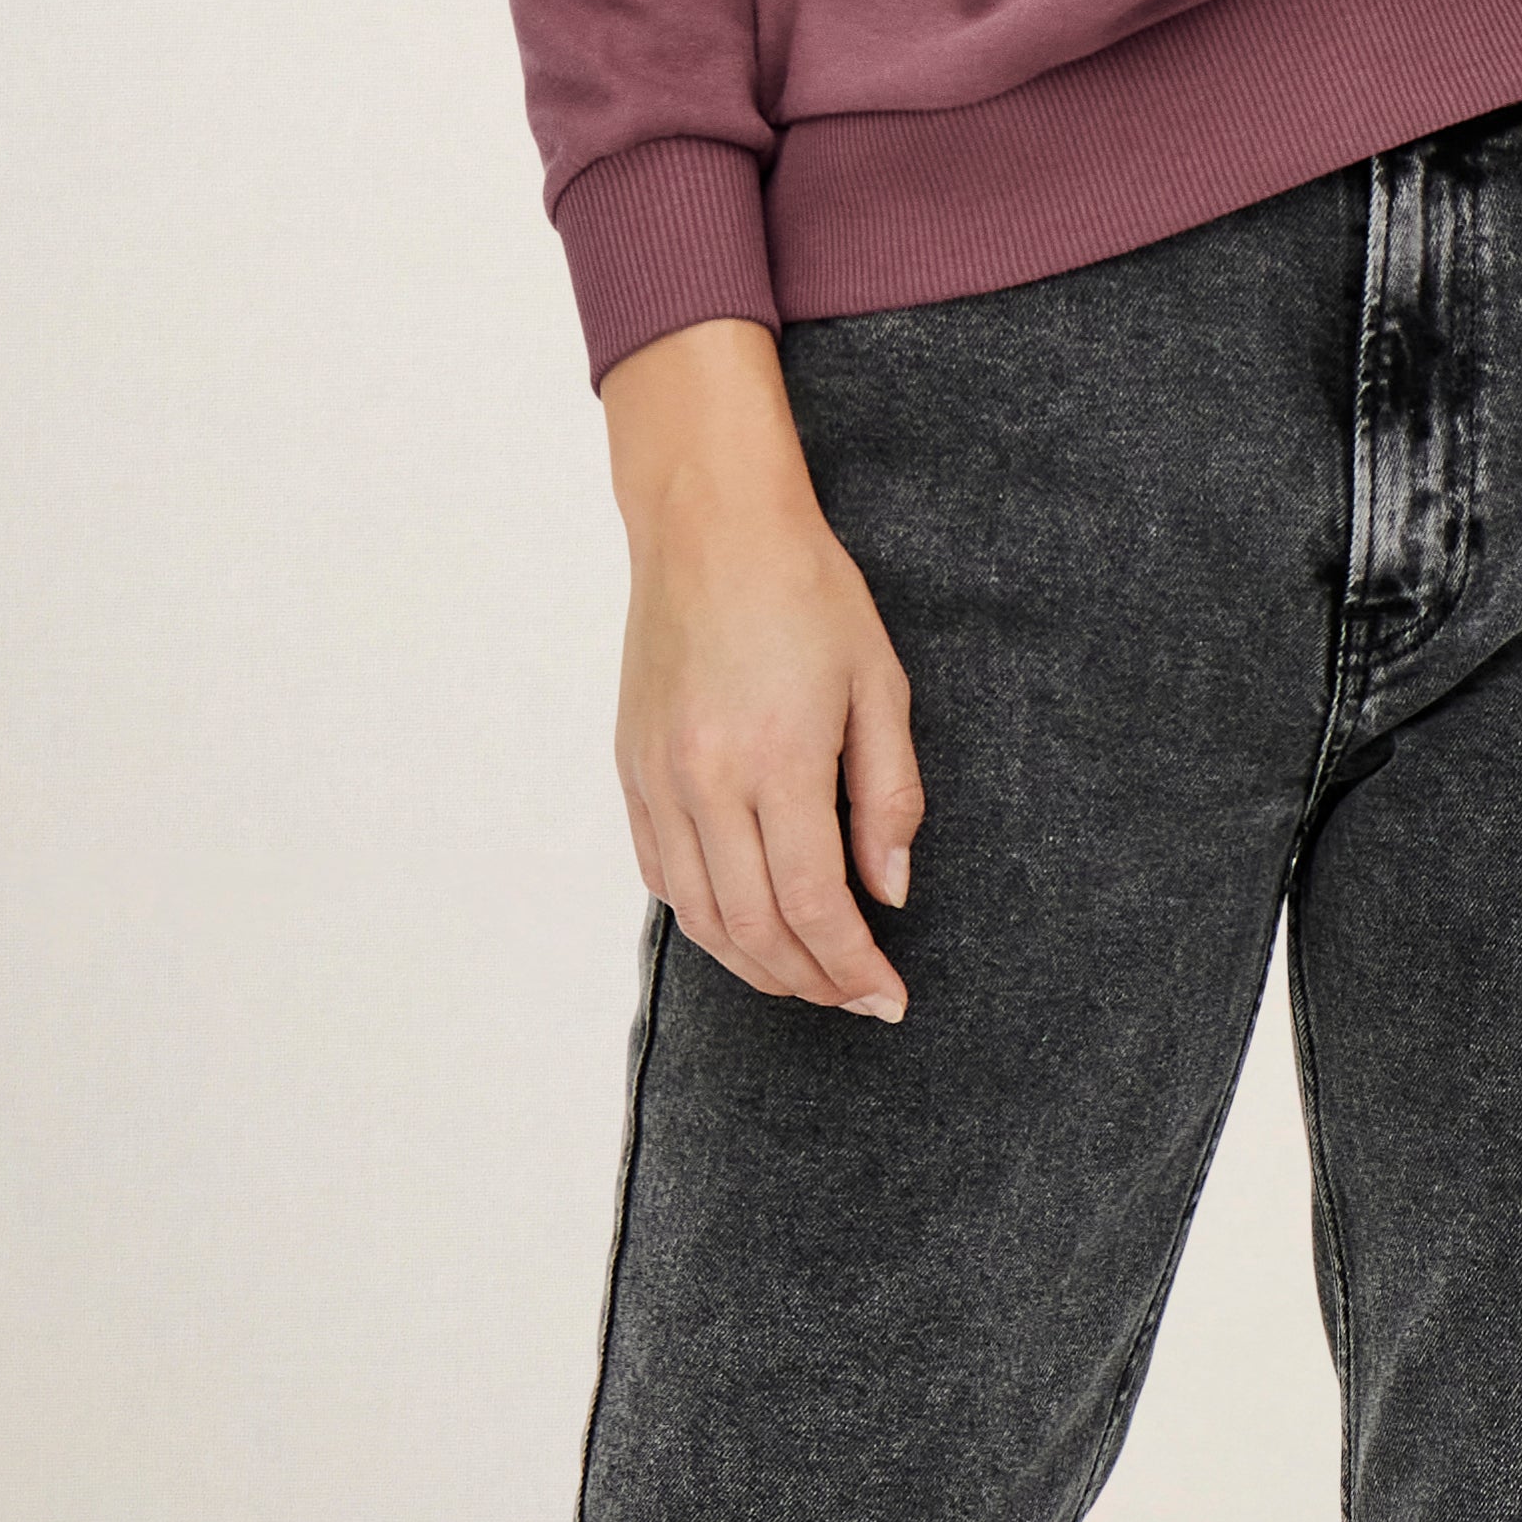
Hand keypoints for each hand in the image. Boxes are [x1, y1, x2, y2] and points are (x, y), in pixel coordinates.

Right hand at [597, 316, 924, 1021]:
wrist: (710, 524)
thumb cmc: (806, 589)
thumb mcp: (878, 682)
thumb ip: (889, 795)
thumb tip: (889, 892)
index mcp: (777, 758)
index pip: (813, 904)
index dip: (853, 966)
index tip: (889, 997)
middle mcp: (706, 780)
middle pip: (753, 928)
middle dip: (810, 980)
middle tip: (855, 996)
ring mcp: (660, 779)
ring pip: (699, 915)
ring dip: (755, 964)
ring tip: (807, 976)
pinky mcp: (632, 769)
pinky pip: (661, 873)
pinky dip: (703, 918)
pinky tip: (745, 926)